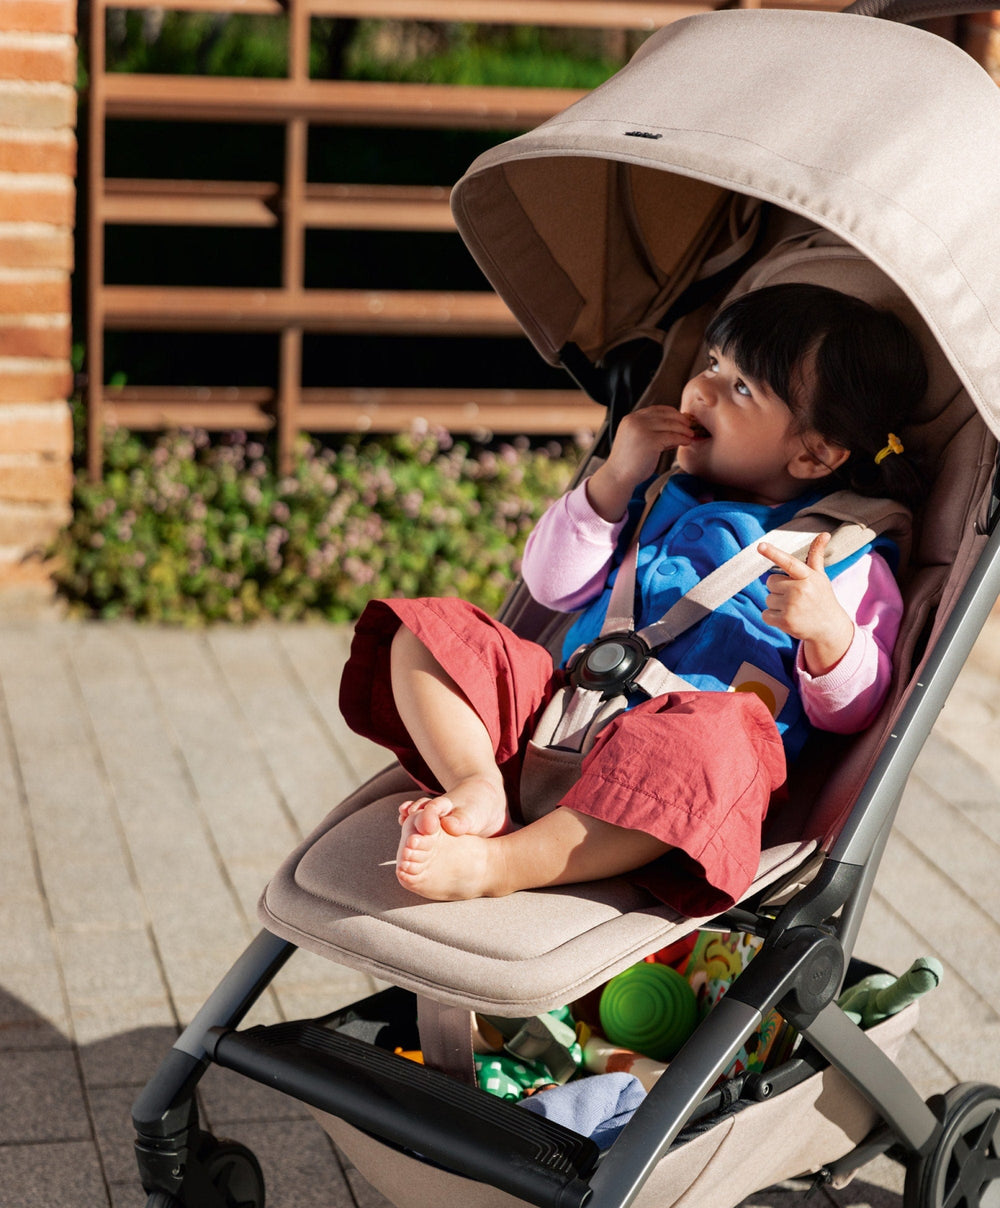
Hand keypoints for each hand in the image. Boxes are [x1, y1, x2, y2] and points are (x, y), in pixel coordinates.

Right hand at [587, 407, 695, 521]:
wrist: (618, 476)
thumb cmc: (628, 463)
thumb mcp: (636, 440)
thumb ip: (650, 431)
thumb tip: (674, 428)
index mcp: (631, 419)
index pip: (656, 409)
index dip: (671, 413)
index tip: (681, 419)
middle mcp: (636, 421)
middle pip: (665, 415)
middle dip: (680, 420)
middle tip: (690, 426)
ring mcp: (642, 430)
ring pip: (671, 425)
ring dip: (684, 429)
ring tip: (691, 435)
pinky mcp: (651, 441)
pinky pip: (672, 437)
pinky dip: (681, 439)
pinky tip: (686, 442)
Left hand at [758, 532, 855, 674]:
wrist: (829, 628)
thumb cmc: (822, 597)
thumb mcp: (820, 576)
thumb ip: (816, 555)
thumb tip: (824, 533)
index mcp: (808, 576)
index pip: (788, 562)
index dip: (773, 553)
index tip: (760, 546)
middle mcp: (800, 590)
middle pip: (770, 581)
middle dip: (779, 588)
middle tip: (795, 596)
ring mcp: (792, 606)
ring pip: (767, 598)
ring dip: (776, 603)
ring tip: (793, 608)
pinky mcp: (785, 621)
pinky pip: (765, 614)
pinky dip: (772, 616)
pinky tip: (787, 618)